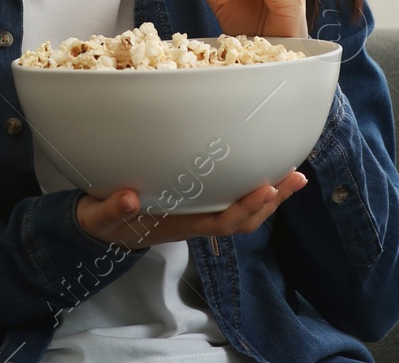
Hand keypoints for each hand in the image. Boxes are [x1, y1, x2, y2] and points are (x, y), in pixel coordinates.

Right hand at [75, 169, 307, 249]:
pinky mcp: (197, 201)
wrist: (101, 229)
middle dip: (271, 201)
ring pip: (242, 210)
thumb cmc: (104, 222)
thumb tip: (130, 199)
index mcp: (180, 225)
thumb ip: (112, 209)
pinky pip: (232, 198)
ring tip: (293, 174)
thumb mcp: (101, 216)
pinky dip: (252, 186)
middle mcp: (196, 220)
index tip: (267, 187)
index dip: (247, 207)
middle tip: (296, 177)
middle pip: (243, 219)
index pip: (222, 223)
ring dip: (270, 195)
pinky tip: (264, 170)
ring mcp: (198, 212)